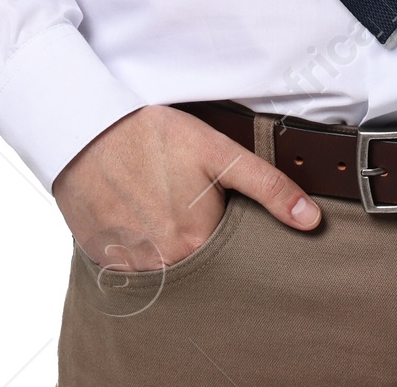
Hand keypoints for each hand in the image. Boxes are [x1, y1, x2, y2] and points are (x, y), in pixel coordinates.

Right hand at [51, 104, 320, 269]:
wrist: (84, 130)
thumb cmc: (153, 136)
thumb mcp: (218, 151)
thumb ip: (267, 187)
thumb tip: (311, 221)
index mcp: (195, 244)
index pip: (228, 254)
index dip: (226, 226)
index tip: (216, 205)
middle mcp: (161, 266)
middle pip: (194, 260)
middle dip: (195, 235)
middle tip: (182, 196)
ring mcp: (127, 265)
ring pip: (161, 263)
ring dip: (164, 239)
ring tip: (157, 198)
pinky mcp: (101, 258)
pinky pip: (129, 260)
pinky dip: (136, 240)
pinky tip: (134, 208)